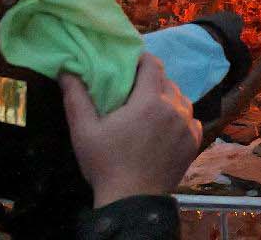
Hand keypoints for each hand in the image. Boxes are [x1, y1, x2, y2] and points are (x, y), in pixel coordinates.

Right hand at [63, 54, 201, 208]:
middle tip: (135, 91)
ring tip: (150, 110)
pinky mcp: (194, 142)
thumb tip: (66, 72)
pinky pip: (190, 120)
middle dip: (152, 81)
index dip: (143, 60)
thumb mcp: (84, 131)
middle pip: (167, 82)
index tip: (131, 64)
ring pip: (181, 100)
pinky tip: (164, 129)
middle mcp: (174, 109)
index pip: (153, 65)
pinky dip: (179, 119)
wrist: (132, 201)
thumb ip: (76, 98)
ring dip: (168, 99)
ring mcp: (187, 126)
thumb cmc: (106, 165)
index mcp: (150, 101)